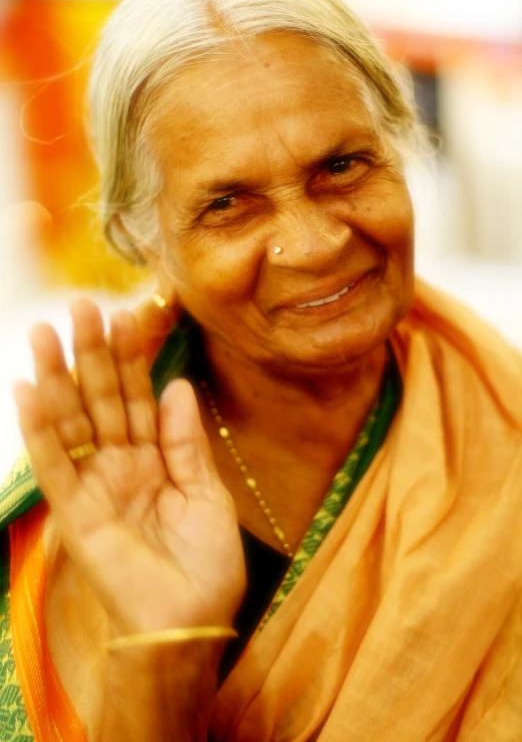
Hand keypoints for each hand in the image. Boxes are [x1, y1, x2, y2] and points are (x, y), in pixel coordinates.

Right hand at [13, 299, 245, 636]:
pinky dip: (40, 429)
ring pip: (73, 422)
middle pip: (102, 401)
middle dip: (92, 355)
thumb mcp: (207, 493)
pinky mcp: (75, 512)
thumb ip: (185, 441)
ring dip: (59, 378)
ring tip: (46, 333)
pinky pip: (55, 465)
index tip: (127, 316)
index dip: (133, 360)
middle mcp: (121, 466)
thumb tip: (176, 386)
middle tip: (81, 307)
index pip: (138, 399)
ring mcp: (95, 486)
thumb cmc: (207, 562)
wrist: (191, 620)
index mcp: (155, 460)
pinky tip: (28, 390)